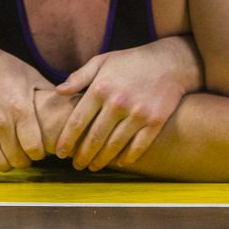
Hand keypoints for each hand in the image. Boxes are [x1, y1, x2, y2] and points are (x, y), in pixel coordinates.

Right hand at [0, 46, 52, 173]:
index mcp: (20, 108)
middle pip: (16, 160)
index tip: (40, 149)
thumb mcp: (30, 75)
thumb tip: (73, 102)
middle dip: (24, 160)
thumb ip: (49, 94)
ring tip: (9, 154)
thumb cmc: (2, 67)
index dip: (40, 153)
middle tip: (25, 154)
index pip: (34, 148)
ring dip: (6, 163)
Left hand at [53, 38, 199, 170]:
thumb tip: (58, 91)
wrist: (170, 61)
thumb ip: (79, 77)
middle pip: (94, 138)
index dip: (67, 140)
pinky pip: (139, 146)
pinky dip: (127, 157)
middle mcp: (118, 102)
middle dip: (82, 155)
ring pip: (114, 145)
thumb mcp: (102, 61)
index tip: (60, 152)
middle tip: (76, 165)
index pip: (78, 121)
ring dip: (101, 160)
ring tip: (93, 167)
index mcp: (101, 88)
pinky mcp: (155, 121)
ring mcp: (138, 113)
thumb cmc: (131, 61)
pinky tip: (119, 162)